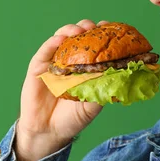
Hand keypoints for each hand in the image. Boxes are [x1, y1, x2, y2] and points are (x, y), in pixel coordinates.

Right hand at [13, 19, 108, 160]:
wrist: (48, 132)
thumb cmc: (72, 118)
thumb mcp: (93, 104)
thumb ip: (103, 88)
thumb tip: (121, 74)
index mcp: (85, 66)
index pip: (94, 44)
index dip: (102, 34)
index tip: (111, 28)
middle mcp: (70, 60)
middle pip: (78, 35)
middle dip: (87, 27)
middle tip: (95, 27)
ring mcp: (53, 61)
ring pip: (61, 37)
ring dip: (70, 30)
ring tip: (78, 31)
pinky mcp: (38, 67)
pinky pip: (45, 51)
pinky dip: (52, 42)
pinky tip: (60, 39)